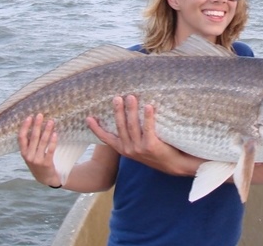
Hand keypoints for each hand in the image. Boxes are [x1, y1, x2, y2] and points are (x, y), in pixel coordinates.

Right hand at [18, 113, 61, 186]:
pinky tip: (55, 134)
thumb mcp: (30, 154)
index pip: (21, 138)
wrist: (45, 178)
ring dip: (47, 130)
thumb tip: (34, 125)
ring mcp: (37, 160)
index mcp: (23, 152)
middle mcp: (28, 156)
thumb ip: (30, 143)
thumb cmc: (37, 162)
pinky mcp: (47, 163)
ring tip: (51, 122)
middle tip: (40, 115)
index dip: (24, 127)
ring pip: (42, 142)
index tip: (29, 117)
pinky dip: (53, 141)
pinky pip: (50, 150)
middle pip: (33, 137)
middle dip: (37, 125)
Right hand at [87, 95, 202, 175]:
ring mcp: (139, 148)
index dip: (96, 128)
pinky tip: (148, 106)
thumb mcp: (138, 148)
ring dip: (131, 110)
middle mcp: (129, 150)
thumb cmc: (157, 153)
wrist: (174, 165)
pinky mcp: (151, 146)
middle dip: (118, 111)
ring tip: (131, 97)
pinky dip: (148, 116)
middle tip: (117, 98)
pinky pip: (148, 128)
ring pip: (132, 125)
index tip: (88, 118)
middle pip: (120, 126)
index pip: (106, 138)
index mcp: (123, 150)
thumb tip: (126, 115)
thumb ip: (131, 136)